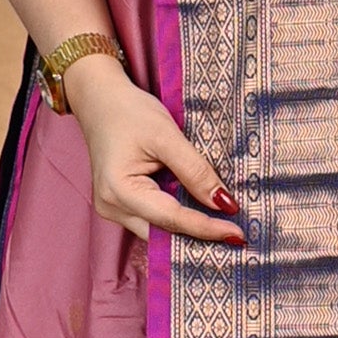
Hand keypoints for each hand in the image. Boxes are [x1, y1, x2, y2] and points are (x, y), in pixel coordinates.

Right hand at [67, 55, 243, 246]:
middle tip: (236, 237)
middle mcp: (112, 207)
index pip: (171, 218)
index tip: (237, 233)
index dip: (206, 228)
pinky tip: (200, 215)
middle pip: (163, 233)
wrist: (100, 100)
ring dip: (189, 230)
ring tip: (223, 229)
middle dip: (198, 237)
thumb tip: (223, 204)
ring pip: (158, 231)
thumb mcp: (167, 136)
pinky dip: (176, 218)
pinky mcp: (120, 204)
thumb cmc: (129, 112)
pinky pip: (152, 220)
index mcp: (119, 190)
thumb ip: (195, 171)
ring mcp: (113, 209)